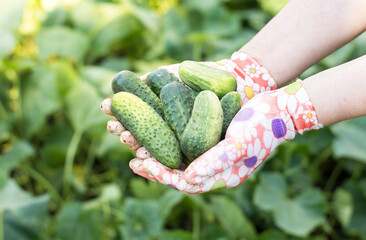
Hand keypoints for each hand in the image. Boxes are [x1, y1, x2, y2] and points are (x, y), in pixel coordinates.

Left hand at [129, 80, 322, 192]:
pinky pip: (183, 137)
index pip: (184, 182)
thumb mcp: (239, 143)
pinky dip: (167, 132)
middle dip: (153, 163)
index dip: (161, 174)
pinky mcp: (210, 134)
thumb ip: (214, 162)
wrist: (279, 106)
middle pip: (176, 168)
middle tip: (131, 156)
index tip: (140, 163)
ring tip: (134, 139)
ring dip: (156, 146)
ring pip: (177, 153)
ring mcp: (211, 149)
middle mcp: (213, 165)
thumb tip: (186, 180)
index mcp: (221, 175)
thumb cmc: (264, 125)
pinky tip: (154, 123)